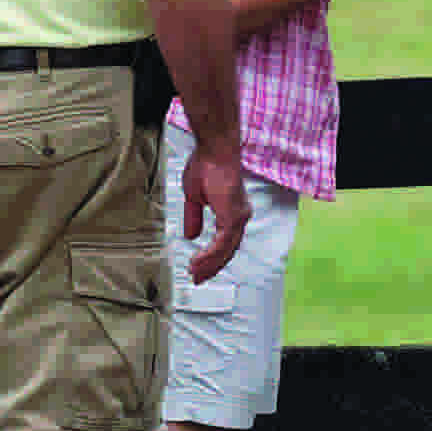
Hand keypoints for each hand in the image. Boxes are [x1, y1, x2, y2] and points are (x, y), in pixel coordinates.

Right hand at [179, 136, 251, 284]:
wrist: (214, 150)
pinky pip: (222, 243)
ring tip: (194, 273)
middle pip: (228, 251)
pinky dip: (210, 255)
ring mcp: (238, 217)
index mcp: (233, 212)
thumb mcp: (194, 198)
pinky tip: (198, 262)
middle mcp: (240, 216)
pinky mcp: (233, 216)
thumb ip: (194, 218)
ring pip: (226, 250)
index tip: (198, 269)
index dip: (212, 257)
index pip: (225, 242)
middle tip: (197, 279)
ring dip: (209, 264)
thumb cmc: (205, 166)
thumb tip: (191, 236)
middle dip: (212, 267)